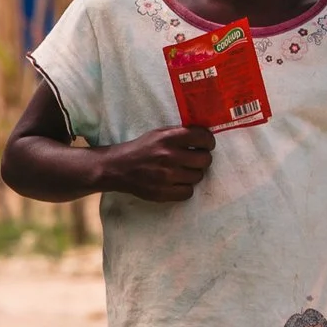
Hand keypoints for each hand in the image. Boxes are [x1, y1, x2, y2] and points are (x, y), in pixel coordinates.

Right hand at [93, 124, 213, 201]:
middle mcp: (169, 156)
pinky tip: (177, 183)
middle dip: (202, 159)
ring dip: (193, 174)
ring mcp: (166, 176)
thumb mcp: (159, 134)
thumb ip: (180, 134)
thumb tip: (205, 137)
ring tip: (182, 171)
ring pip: (198, 177)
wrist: (117, 168)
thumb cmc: (141, 149)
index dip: (208, 142)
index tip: (206, 145)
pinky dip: (185, 188)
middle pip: (205, 160)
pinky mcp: (163, 193)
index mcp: (168, 138)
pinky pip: (188, 192)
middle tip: (195, 159)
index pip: (203, 137)